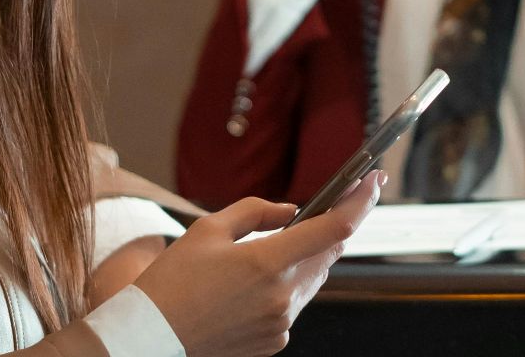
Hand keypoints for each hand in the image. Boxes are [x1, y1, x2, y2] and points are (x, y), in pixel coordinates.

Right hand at [132, 172, 385, 356]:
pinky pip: (293, 306)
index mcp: (267, 261)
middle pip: (327, 255)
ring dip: (304, 261)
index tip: (372, 183)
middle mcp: (283, 296)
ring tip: (266, 254)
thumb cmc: (173, 280)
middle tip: (318, 212)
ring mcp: (282, 323)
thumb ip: (256, 211)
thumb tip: (292, 211)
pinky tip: (251, 287)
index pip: (334, 229)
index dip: (360, 203)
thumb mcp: (207, 229)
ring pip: (312, 281)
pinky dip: (285, 289)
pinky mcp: (275, 341)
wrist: (152, 336)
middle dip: (327, 231)